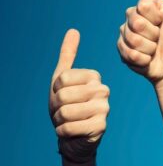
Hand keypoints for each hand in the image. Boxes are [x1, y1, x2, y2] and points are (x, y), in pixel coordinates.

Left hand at [49, 29, 109, 163]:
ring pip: (66, 112)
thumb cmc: (67, 105)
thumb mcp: (62, 79)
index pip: (62, 79)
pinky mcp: (101, 127)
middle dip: (56, 107)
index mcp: (94, 77)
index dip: (55, 90)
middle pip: (63, 96)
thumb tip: (73, 30)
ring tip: (68, 121)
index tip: (63, 96)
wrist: (74, 135)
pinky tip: (72, 132)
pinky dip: (63, 132)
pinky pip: (70, 127)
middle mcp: (103, 90)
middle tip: (64, 112)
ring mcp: (104, 108)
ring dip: (59, 120)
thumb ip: (68, 54)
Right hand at [118, 0, 162, 88]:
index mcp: (148, 6)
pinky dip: (142, 58)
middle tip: (162, 39)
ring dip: (148, 47)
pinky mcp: (123, 50)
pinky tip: (150, 60)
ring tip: (157, 50)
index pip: (143, 4)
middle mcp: (134, 17)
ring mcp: (126, 33)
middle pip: (135, 20)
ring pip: (131, 37)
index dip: (155, 16)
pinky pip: (128, 52)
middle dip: (152, 33)